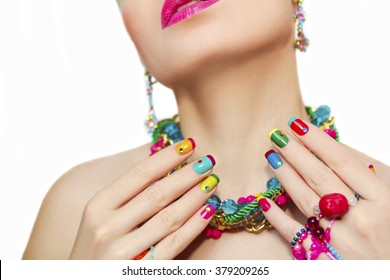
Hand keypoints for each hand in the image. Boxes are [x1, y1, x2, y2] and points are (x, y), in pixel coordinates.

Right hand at [69, 138, 218, 258]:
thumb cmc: (97, 247)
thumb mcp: (100, 217)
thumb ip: (127, 194)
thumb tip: (163, 163)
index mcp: (98, 206)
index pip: (139, 174)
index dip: (167, 158)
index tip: (189, 144)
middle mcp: (107, 227)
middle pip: (158, 193)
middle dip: (188, 174)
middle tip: (209, 161)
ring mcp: (123, 252)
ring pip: (170, 217)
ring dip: (196, 197)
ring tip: (213, 182)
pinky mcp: (142, 271)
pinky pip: (175, 243)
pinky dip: (195, 224)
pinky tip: (209, 210)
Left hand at [262, 118, 389, 258]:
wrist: (389, 275)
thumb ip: (369, 175)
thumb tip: (335, 148)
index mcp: (384, 202)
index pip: (343, 162)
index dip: (317, 141)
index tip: (298, 124)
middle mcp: (361, 220)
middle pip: (320, 178)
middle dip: (295, 152)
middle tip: (275, 134)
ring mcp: (341, 241)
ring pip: (305, 201)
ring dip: (284, 175)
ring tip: (270, 155)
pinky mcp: (324, 260)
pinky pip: (295, 235)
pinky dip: (277, 218)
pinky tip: (264, 200)